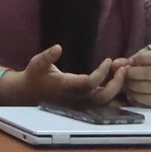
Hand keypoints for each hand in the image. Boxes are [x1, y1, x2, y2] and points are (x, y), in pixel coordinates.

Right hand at [0, 45, 121, 107]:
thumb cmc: (35, 76)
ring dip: (116, 88)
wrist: (28, 94)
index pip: (89, 83)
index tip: (108, 60)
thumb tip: (58, 47)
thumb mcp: (37, 63)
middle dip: (116, 84)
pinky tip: (117, 79)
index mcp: (66, 87)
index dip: (101, 73)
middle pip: (102, 97)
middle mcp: (75, 98)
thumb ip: (48, 56)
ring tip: (122, 72)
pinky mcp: (83, 104)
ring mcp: (80, 103)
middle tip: (122, 68)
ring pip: (104, 102)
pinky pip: (102, 102)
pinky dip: (113, 92)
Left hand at [113, 48, 150, 107]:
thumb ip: (123, 62)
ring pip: (143, 86)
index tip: (130, 62)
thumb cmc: (138, 72)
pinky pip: (144, 98)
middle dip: (130, 74)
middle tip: (124, 75)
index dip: (140, 58)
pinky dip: (135, 96)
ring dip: (130, 86)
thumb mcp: (131, 64)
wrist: (147, 88)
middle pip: (146, 72)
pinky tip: (133, 93)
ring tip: (127, 85)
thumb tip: (115, 64)